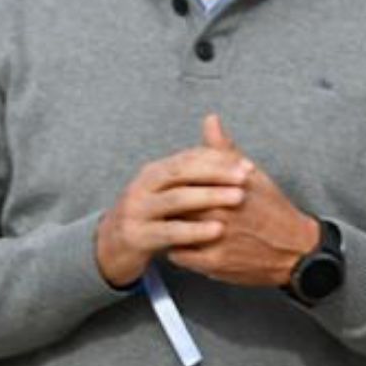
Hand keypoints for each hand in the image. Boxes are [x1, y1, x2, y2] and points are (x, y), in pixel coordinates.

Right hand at [93, 136, 252, 286]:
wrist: (115, 247)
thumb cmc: (154, 217)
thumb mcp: (172, 191)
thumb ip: (196, 164)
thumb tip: (214, 118)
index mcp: (155, 172)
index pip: (188, 158)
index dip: (218, 160)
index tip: (250, 167)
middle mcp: (143, 185)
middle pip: (180, 173)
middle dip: (215, 173)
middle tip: (246, 178)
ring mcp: (137, 210)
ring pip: (175, 199)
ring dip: (209, 196)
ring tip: (238, 198)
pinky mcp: (137, 236)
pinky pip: (169, 231)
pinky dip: (194, 230)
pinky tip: (218, 230)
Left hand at [163, 114, 321, 287]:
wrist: (297, 251)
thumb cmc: (275, 211)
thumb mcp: (254, 175)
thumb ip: (224, 150)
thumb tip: (210, 121)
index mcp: (224, 185)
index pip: (180, 178)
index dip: (174, 182)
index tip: (175, 186)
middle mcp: (219, 210)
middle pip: (174, 203)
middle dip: (170, 205)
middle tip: (172, 207)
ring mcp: (215, 237)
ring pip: (172, 229)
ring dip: (171, 227)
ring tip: (177, 225)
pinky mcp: (214, 262)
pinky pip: (179, 255)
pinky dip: (179, 249)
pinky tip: (188, 244)